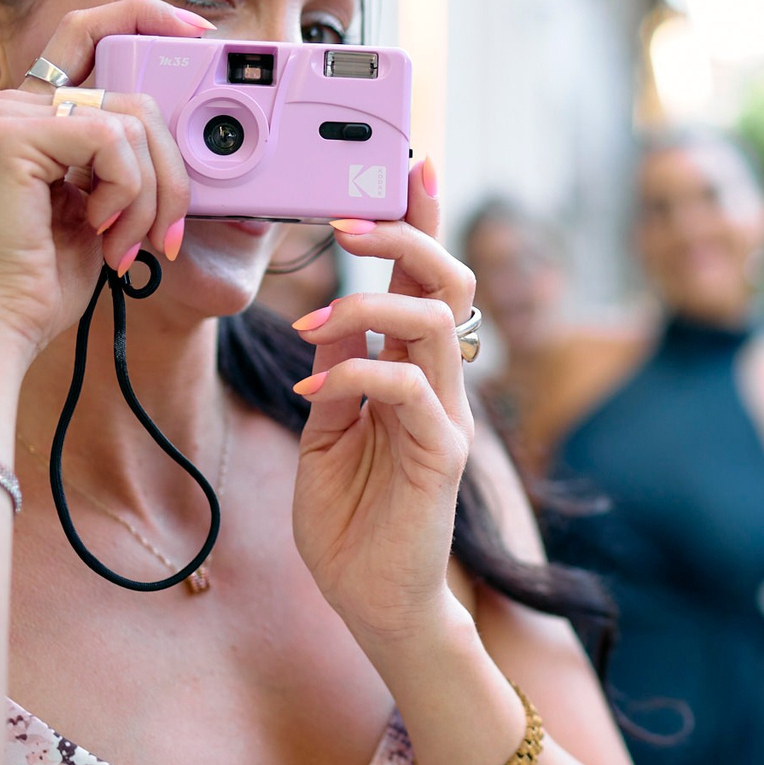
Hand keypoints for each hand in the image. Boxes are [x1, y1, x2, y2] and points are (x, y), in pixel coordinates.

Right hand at [0, 0, 211, 359]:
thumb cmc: (44, 279)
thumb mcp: (103, 209)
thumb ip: (130, 163)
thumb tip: (191, 147)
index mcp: (34, 116)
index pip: (90, 34)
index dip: (144, 18)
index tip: (199, 36)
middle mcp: (14, 106)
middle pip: (133, 95)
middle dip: (171, 168)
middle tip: (169, 229)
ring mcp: (8, 116)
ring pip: (131, 121)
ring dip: (150, 195)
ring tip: (125, 242)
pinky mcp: (10, 136)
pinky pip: (112, 140)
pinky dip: (127, 193)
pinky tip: (101, 231)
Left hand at [288, 159, 477, 646]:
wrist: (375, 602)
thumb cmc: (352, 522)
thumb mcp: (327, 431)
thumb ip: (336, 374)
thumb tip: (328, 322)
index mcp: (413, 371)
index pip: (425, 279)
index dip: (422, 219)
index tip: (410, 162)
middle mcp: (440, 384)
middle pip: (450, 282)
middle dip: (406, 237)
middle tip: (350, 225)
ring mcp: (446, 417)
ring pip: (437, 322)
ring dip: (371, 305)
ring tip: (314, 323)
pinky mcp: (440, 456)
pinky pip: (410, 389)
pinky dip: (359, 375)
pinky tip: (316, 394)